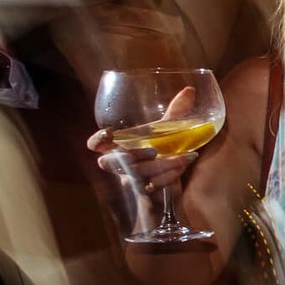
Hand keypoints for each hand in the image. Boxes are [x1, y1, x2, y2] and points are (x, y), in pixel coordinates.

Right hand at [87, 85, 204, 191]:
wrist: (175, 190)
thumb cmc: (164, 155)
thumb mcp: (169, 134)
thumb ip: (176, 113)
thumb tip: (189, 90)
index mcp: (120, 147)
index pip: (95, 146)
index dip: (96, 141)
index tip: (109, 134)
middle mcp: (121, 165)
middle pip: (109, 163)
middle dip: (131, 156)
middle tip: (154, 151)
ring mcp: (132, 181)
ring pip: (136, 175)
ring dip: (161, 165)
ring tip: (186, 156)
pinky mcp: (146, 194)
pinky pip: (151, 187)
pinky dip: (168, 177)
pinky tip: (183, 167)